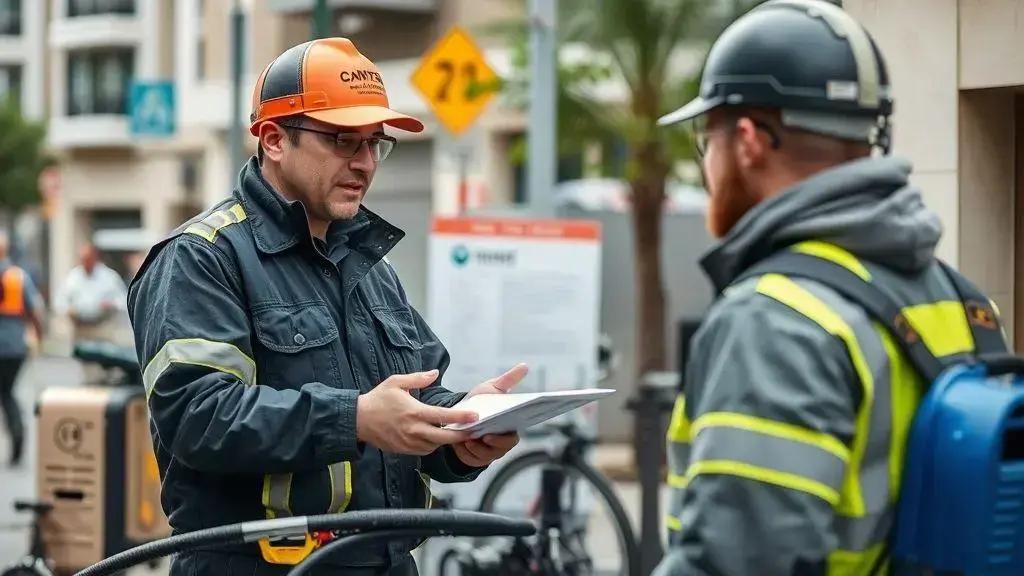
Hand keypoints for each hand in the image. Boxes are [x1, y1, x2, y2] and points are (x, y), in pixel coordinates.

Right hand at [356, 370, 477, 455]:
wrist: (357, 420)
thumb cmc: (378, 399)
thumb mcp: (396, 382)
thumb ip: (418, 378)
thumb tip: (435, 373)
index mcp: (415, 412)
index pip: (444, 417)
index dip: (462, 417)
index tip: (475, 417)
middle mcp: (414, 430)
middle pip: (444, 438)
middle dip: (460, 435)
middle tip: (472, 431)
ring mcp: (408, 442)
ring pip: (435, 446)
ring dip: (445, 441)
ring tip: (454, 433)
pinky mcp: (403, 450)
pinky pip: (423, 451)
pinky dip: (432, 446)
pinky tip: (435, 438)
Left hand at [453, 363, 528, 466]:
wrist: (460, 414)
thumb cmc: (481, 402)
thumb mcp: (494, 389)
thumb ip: (509, 379)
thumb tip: (525, 365)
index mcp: (509, 428)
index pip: (514, 435)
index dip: (509, 434)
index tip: (504, 426)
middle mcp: (501, 443)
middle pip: (501, 448)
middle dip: (494, 442)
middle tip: (485, 435)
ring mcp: (488, 452)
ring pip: (485, 455)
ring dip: (477, 447)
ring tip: (469, 438)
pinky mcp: (474, 458)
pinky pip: (471, 459)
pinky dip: (466, 452)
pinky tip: (460, 444)